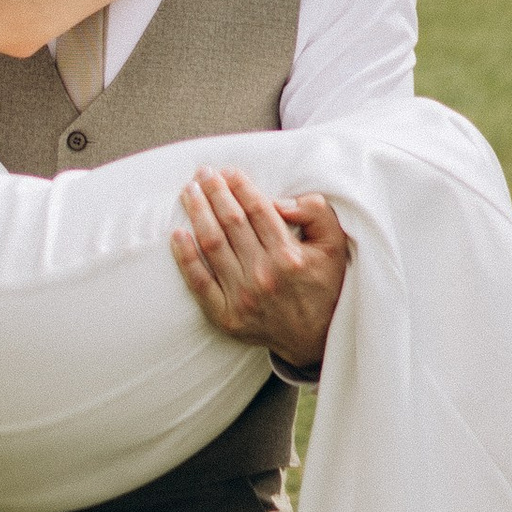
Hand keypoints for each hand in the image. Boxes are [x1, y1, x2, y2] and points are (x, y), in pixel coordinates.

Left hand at [170, 169, 348, 366]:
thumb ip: (314, 212)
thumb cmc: (324, 285)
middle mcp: (264, 275)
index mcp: (289, 256)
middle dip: (215, 192)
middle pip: (231, 222)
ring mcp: (242, 298)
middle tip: (204, 173)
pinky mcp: (226, 317)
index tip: (229, 172)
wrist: (315, 339)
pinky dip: (184, 258)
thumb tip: (278, 201)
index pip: (258, 210)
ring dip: (198, 214)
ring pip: (212, 245)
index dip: (241, 186)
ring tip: (190, 192)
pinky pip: (199, 282)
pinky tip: (177, 235)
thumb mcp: (334, 245)